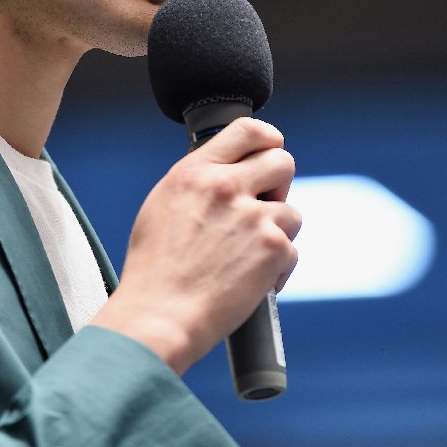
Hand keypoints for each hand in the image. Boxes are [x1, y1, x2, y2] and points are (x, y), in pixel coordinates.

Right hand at [90, 117, 300, 374]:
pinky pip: (291, 250)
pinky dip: (276, 269)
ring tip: (248, 256)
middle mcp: (225, 186)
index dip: (267, 138)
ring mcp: (253, 217)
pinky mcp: (273, 249)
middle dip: (279, 184)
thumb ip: (198, 182)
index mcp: (194, 171)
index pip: (247, 130)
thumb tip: (227, 173)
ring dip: (276, 232)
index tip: (271, 148)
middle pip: (282, 161)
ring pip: (291, 212)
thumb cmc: (154, 269)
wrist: (159, 315)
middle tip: (264, 207)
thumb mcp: (163, 205)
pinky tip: (251, 282)